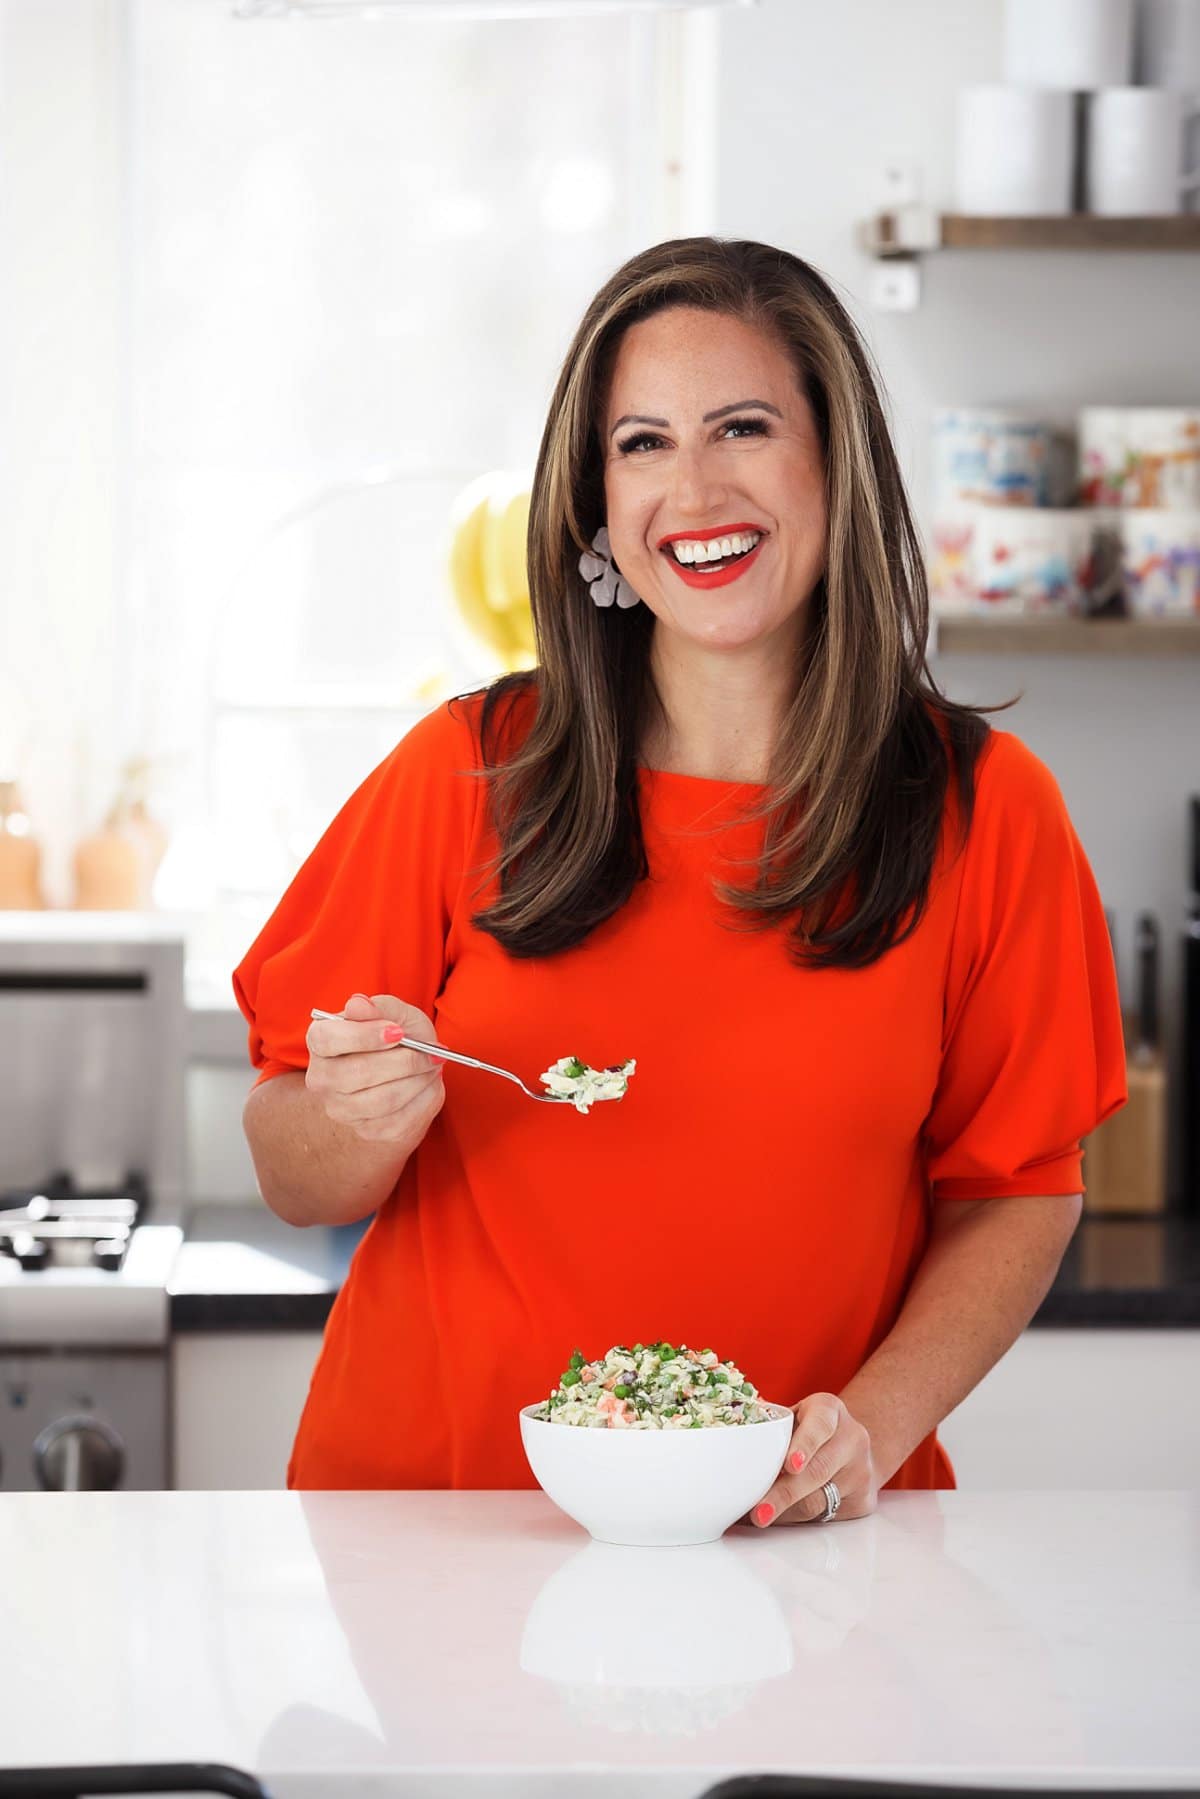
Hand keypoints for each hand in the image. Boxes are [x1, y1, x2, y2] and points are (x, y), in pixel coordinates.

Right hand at [304, 991, 445, 1144]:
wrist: (407, 1076)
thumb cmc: (398, 1038)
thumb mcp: (395, 1013)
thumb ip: (379, 1007)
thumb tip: (357, 1003)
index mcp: (320, 1041)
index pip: (328, 1039)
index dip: (364, 1036)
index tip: (398, 1032)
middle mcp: (321, 1078)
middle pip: (357, 1074)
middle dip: (404, 1061)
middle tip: (430, 1052)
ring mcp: (341, 1109)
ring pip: (383, 1100)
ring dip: (418, 1081)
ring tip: (432, 1065)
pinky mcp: (367, 1130)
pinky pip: (400, 1119)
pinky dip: (423, 1099)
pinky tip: (428, 1084)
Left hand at [748, 1392, 879, 1527]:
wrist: (852, 1445)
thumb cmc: (810, 1430)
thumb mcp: (796, 1416)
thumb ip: (772, 1426)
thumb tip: (727, 1443)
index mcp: (830, 1410)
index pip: (820, 1425)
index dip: (804, 1445)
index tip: (789, 1465)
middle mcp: (852, 1438)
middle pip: (818, 1470)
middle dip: (785, 1493)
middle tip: (758, 1511)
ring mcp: (861, 1471)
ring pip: (820, 1499)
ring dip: (785, 1511)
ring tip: (758, 1517)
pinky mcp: (864, 1500)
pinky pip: (826, 1515)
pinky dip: (797, 1519)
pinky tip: (779, 1518)